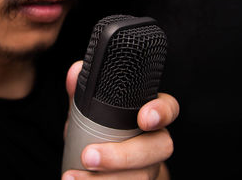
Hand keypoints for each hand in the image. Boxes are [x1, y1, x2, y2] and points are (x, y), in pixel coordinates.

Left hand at [62, 61, 178, 179]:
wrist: (104, 165)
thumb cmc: (101, 130)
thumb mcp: (91, 111)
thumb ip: (84, 92)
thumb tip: (75, 71)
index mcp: (147, 115)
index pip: (168, 108)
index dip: (161, 112)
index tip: (144, 118)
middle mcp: (154, 142)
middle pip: (157, 148)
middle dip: (122, 155)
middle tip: (88, 156)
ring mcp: (149, 167)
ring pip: (141, 176)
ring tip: (73, 178)